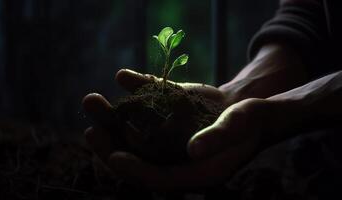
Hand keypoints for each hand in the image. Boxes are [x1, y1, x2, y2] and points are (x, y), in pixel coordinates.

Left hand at [84, 73, 278, 189]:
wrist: (248, 108)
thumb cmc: (250, 121)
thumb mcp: (240, 127)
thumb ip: (218, 139)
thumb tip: (193, 150)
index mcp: (194, 171)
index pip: (160, 179)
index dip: (137, 171)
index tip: (114, 158)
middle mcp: (176, 158)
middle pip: (138, 156)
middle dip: (112, 145)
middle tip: (91, 132)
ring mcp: (168, 137)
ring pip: (134, 131)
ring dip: (112, 118)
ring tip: (90, 101)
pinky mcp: (168, 116)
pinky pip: (147, 106)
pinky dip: (135, 90)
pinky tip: (123, 75)